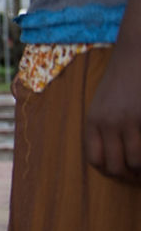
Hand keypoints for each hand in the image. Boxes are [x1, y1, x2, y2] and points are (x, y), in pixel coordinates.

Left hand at [85, 43, 140, 180]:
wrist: (136, 54)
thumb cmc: (120, 80)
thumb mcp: (101, 104)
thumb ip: (101, 128)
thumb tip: (106, 158)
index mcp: (93, 122)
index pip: (94, 160)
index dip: (108, 171)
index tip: (119, 173)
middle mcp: (109, 124)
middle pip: (114, 167)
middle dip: (127, 176)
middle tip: (137, 175)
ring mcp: (131, 121)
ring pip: (136, 162)